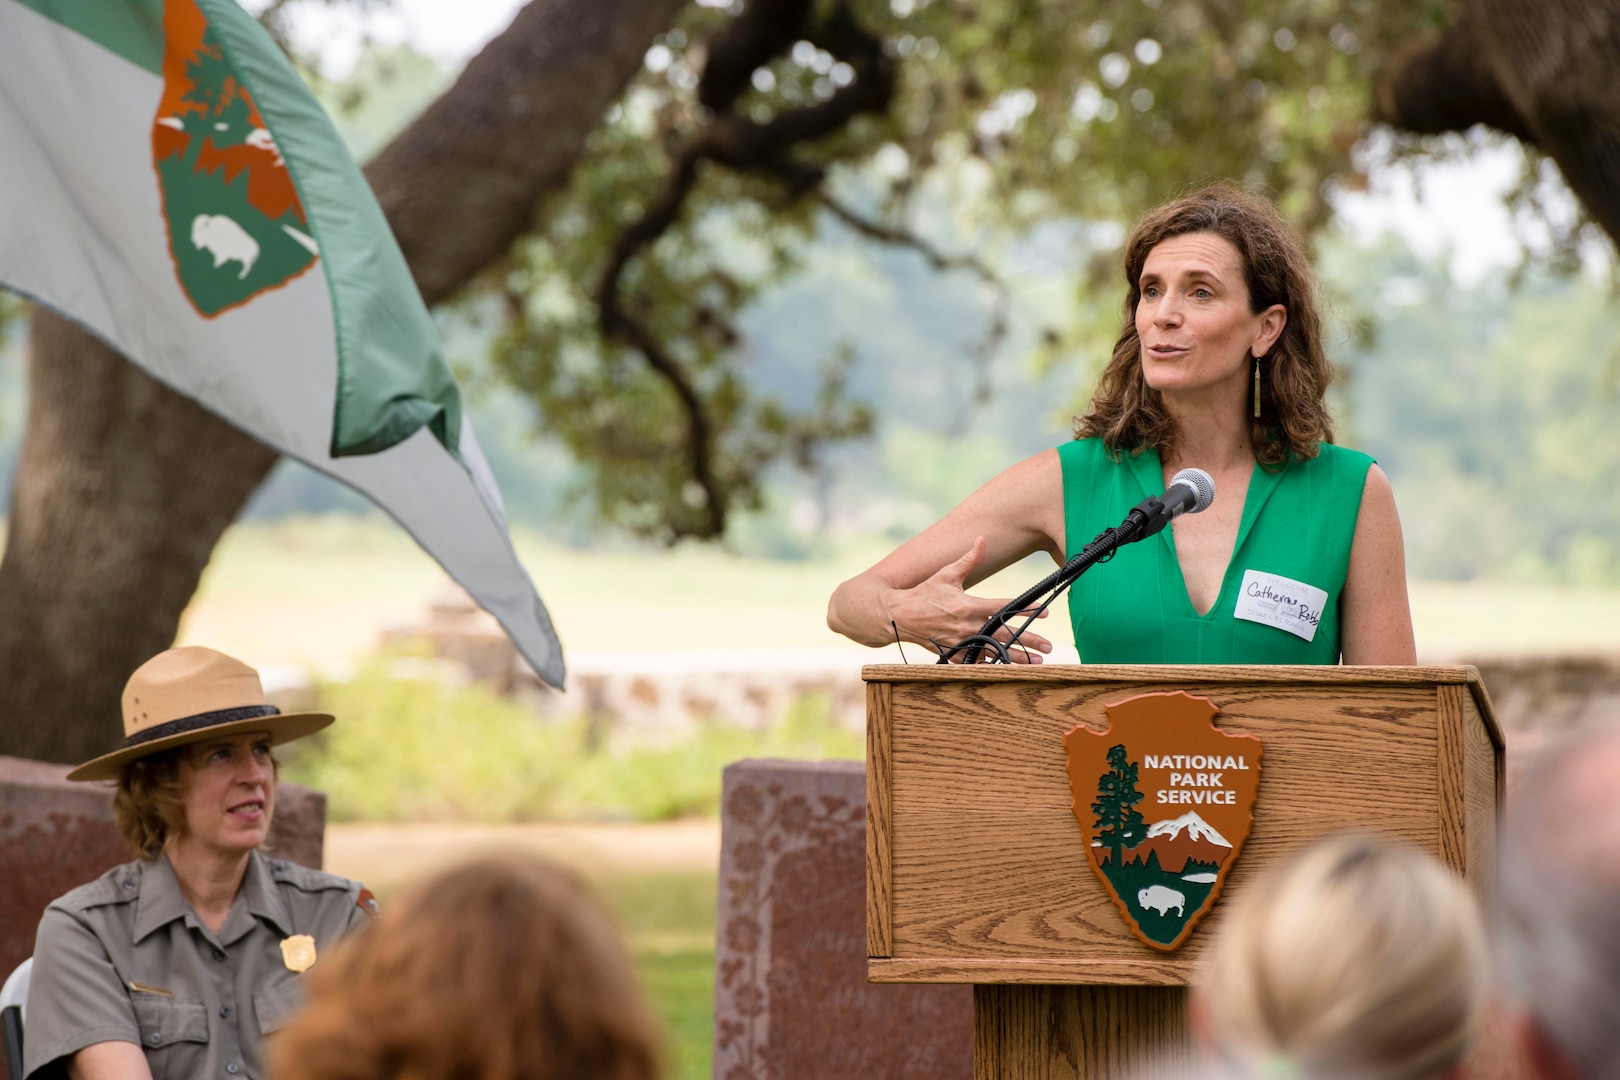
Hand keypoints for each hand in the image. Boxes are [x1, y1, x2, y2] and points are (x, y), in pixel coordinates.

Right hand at [883, 538, 1052, 662]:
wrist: (898, 615)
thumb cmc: (924, 592)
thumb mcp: (947, 574)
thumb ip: (968, 559)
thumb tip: (981, 539)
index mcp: (969, 605)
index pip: (1003, 607)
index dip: (1025, 609)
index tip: (1043, 612)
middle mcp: (967, 626)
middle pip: (1004, 634)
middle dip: (1029, 641)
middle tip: (1049, 646)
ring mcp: (961, 642)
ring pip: (994, 652)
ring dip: (1016, 658)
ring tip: (1037, 662)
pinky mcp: (953, 653)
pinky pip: (976, 662)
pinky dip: (993, 666)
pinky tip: (1009, 670)